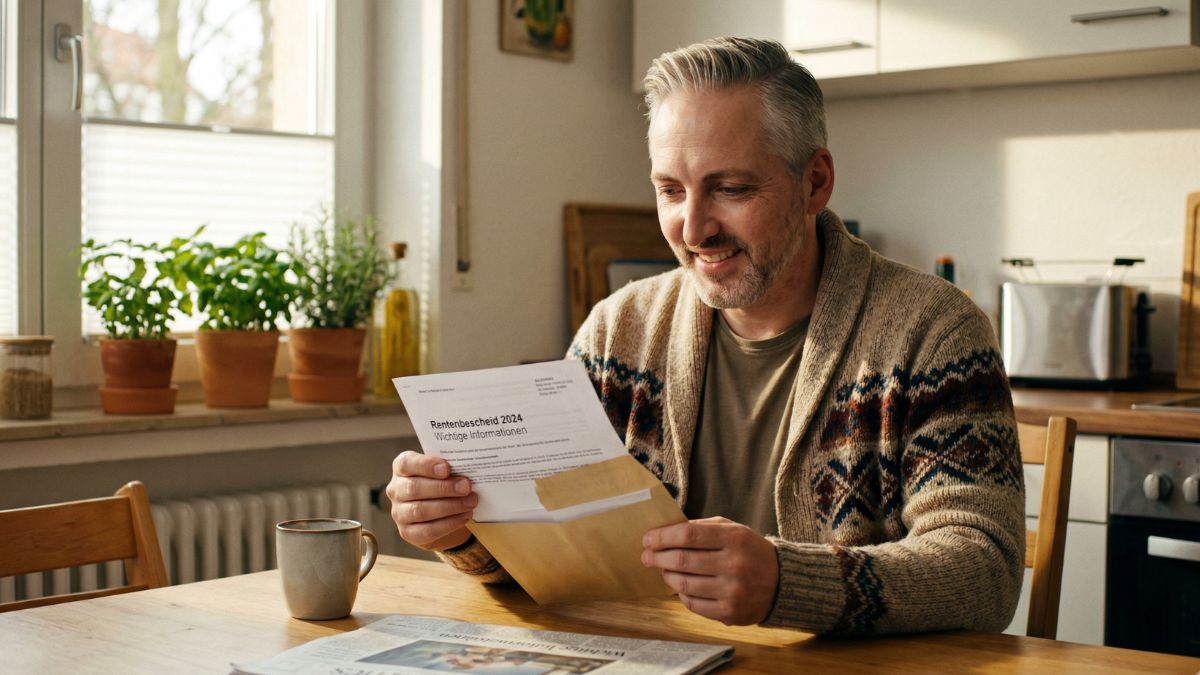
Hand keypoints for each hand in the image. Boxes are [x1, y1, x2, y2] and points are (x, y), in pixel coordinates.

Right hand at [386, 451, 476, 550]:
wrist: (444, 513)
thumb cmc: (444, 484)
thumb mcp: (445, 472)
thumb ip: (450, 469)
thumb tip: (466, 473)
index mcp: (402, 468)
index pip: (406, 463)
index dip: (425, 465)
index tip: (446, 468)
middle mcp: (396, 490)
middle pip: (414, 488)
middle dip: (443, 488)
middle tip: (466, 487)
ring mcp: (399, 513)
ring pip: (420, 510)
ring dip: (449, 506)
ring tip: (470, 502)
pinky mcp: (407, 532)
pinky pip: (427, 530)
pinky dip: (449, 524)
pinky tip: (465, 516)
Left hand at [641, 517, 778, 624]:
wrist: (782, 582)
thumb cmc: (749, 550)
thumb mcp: (732, 530)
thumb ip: (702, 528)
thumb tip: (665, 532)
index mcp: (734, 539)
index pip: (688, 535)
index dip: (662, 537)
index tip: (648, 539)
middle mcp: (734, 565)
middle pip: (682, 560)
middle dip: (657, 557)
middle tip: (646, 556)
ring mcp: (732, 591)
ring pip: (683, 584)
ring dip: (667, 576)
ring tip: (663, 570)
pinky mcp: (729, 613)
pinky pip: (693, 604)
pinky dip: (681, 594)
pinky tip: (681, 586)